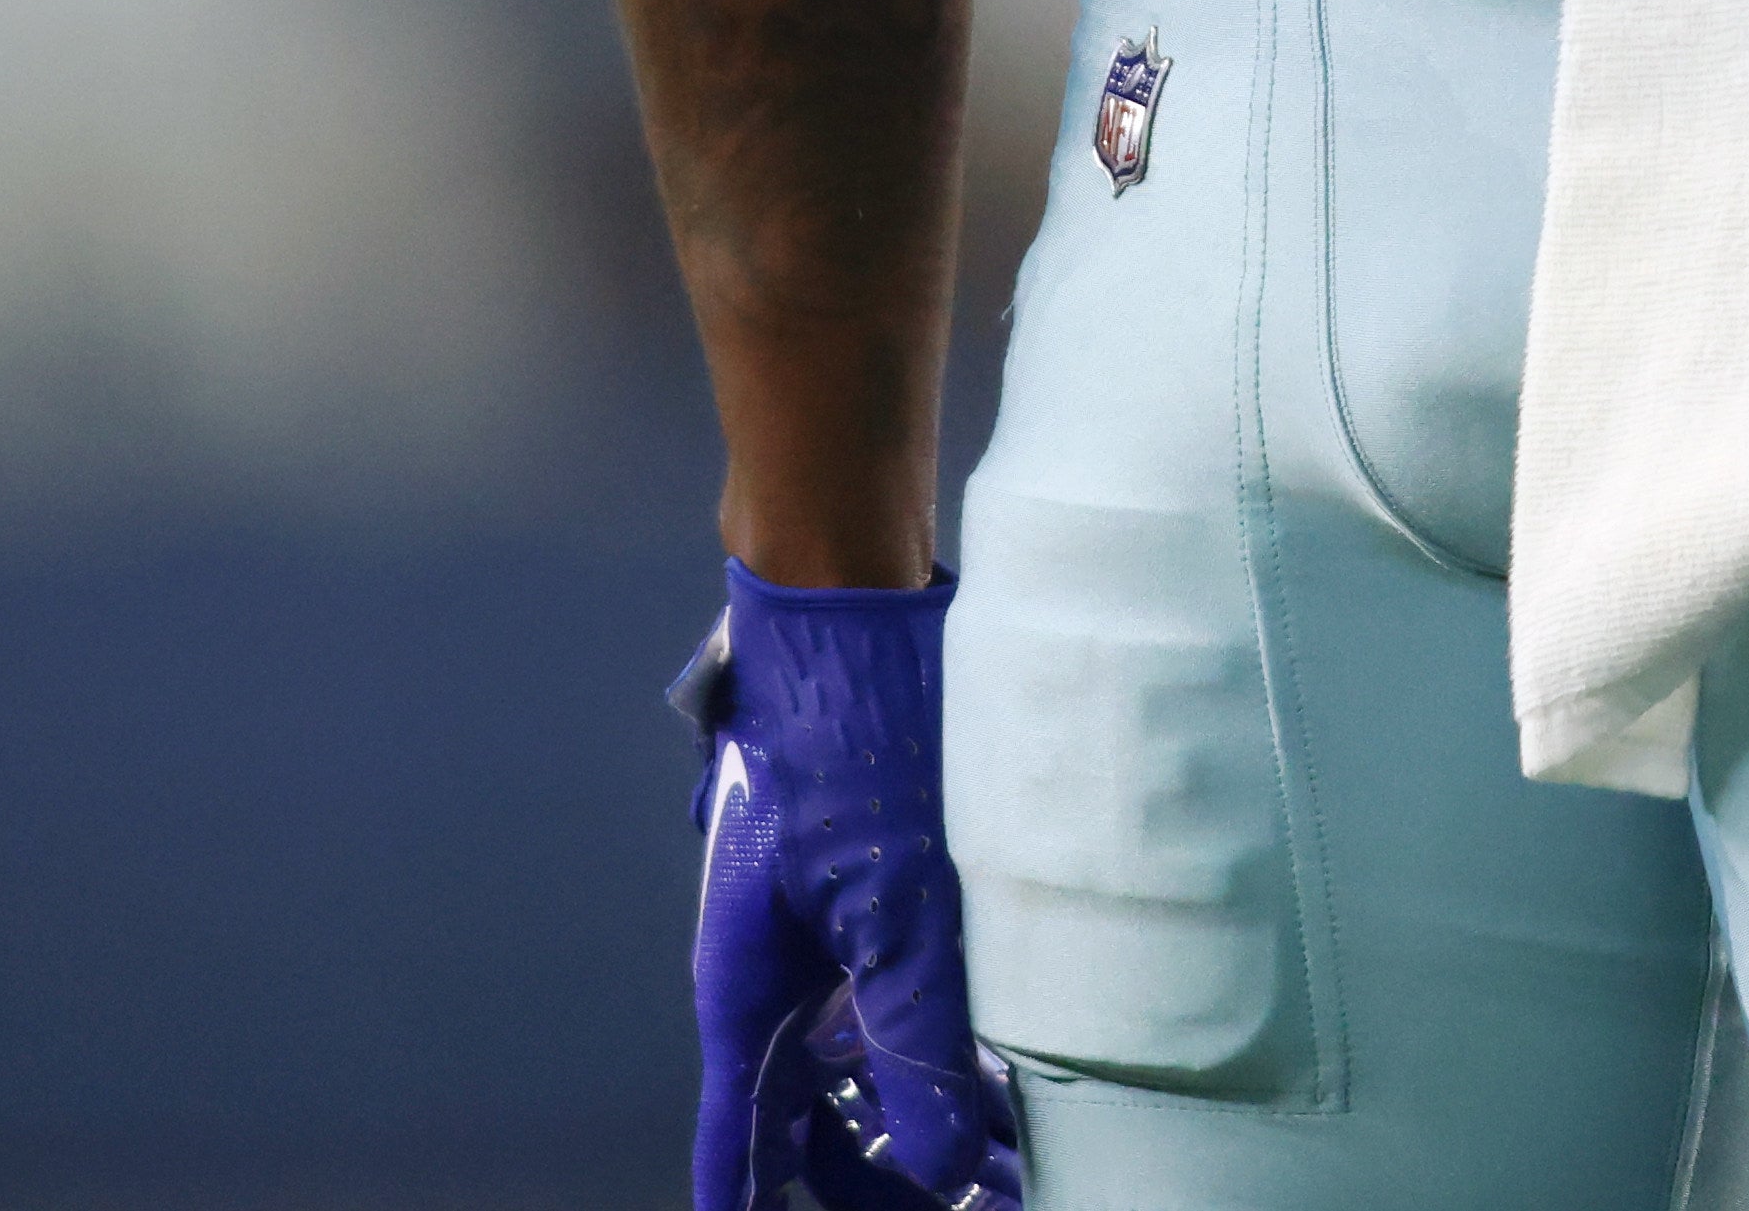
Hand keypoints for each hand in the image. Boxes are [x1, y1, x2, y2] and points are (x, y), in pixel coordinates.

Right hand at [678, 567, 1024, 1210]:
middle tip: (971, 1201)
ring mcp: (817, 916)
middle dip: (882, 1165)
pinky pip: (893, 981)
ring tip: (1006, 1153)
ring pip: (860, 1046)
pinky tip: (1005, 1050)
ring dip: (923, 1099)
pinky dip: (939, 1028)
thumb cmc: (854, 740)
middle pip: (810, 1109)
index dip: (754, 1201)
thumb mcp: (897, 903)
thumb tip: (939, 1162)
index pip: (741, 1137)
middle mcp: (774, 963)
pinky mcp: (866, 874)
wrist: (845, 598)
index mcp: (750, 985)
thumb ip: (915, 1036)